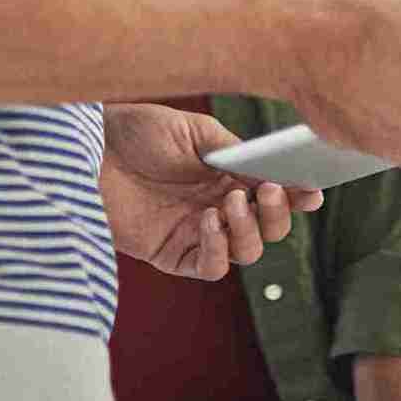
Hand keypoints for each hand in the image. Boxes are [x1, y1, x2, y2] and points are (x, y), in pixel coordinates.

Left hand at [100, 103, 321, 278]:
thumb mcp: (195, 132)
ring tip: (229, 202)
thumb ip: (235, 153)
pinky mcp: (170, 253)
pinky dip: (217, 251)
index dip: (298, 195)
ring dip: (248, 231)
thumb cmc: (138, 132)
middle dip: (276, 214)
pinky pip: (208, 268)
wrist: (89, 148)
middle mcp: (218, 206)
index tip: (311, 192)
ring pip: (245, 252)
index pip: (274, 192)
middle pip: (268, 228)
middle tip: (267, 191)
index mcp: (230, 175)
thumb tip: (273, 172)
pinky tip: (208, 222)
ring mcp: (196, 231)